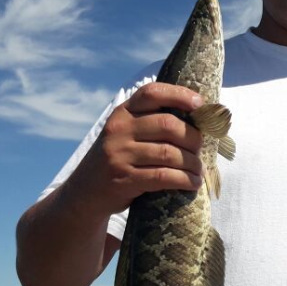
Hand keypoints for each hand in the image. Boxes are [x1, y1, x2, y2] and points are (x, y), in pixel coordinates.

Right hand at [76, 82, 204, 214]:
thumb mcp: (125, 134)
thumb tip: (197, 121)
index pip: (152, 93)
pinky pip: (164, 176)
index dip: (179, 95)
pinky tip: (192, 183)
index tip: (200, 104)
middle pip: (168, 125)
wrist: (85, 192)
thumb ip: (150, 123)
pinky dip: (184, 180)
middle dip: (193, 138)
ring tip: (199, 170)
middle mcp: (119, 129)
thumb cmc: (117, 159)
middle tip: (200, 149)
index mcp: (123, 113)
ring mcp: (120, 154)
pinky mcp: (124, 179)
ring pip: (169, 153)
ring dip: (192, 163)